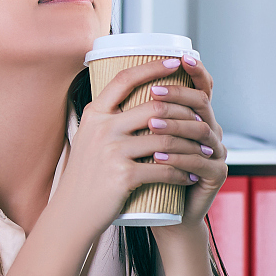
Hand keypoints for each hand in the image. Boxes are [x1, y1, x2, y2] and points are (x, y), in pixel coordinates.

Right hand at [48, 57, 212, 241]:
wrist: (72, 213)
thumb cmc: (86, 177)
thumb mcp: (90, 140)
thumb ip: (110, 120)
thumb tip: (141, 102)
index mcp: (95, 114)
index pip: (125, 79)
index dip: (152, 67)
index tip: (175, 62)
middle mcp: (102, 128)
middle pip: (154, 108)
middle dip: (185, 115)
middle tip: (202, 122)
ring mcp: (112, 151)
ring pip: (165, 140)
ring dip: (190, 147)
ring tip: (203, 152)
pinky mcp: (123, 175)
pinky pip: (164, 169)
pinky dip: (182, 174)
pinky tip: (190, 176)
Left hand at [144, 54, 225, 231]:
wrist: (162, 214)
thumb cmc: (147, 174)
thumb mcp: (140, 140)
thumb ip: (136, 114)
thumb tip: (109, 79)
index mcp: (194, 118)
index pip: (201, 87)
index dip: (195, 70)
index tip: (178, 58)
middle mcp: (210, 131)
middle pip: (201, 103)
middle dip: (177, 95)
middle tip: (152, 93)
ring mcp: (217, 152)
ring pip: (201, 130)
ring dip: (175, 125)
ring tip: (150, 125)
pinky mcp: (217, 175)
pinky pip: (200, 162)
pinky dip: (178, 157)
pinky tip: (158, 156)